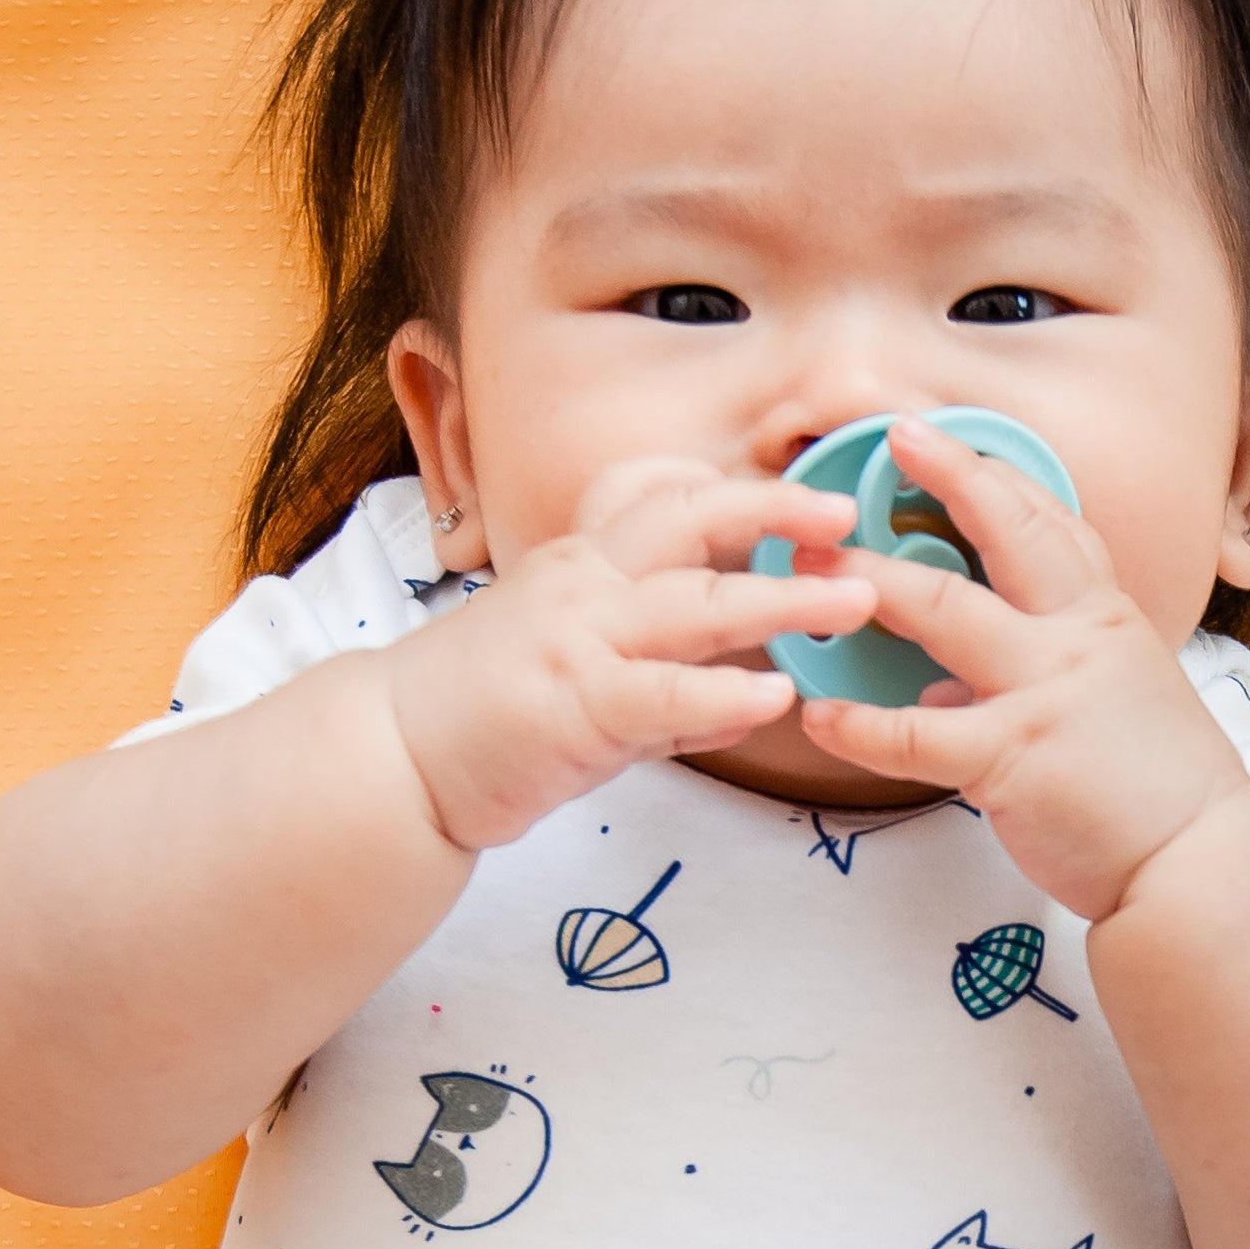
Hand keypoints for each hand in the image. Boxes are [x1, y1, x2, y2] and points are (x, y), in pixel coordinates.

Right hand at [383, 460, 877, 851]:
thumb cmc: (493, 713)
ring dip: (781, 597)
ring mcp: (578, 638)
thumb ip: (677, 684)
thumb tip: (752, 693)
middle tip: (848, 516)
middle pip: (688, 520)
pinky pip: (661, 692)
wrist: (397, 755)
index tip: (809, 497)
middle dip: (775, 511)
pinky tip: (776, 695)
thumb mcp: (594, 681)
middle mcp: (585, 584)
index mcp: (586, 564)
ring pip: (693, 602)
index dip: (738, 493)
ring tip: (852, 599)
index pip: (663, 498)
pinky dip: (723, 692)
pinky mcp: (573, 704)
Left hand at [791, 417, 1249, 922]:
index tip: (947, 442)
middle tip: (892, 437)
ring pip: (945, 609)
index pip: (1052, 523)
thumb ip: (1031, 682)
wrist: (1201, 861)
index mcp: (1104, 621)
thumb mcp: (1111, 706)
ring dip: (872, 578)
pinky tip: (821, 715)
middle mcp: (1076, 639)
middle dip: (949, 475)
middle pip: (1006, 530)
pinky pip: (917, 733)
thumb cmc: (1158, 792)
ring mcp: (1044, 692)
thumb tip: (950, 688)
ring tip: (811, 560)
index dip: (997, 476)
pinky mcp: (1011, 758)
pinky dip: (860, 725)